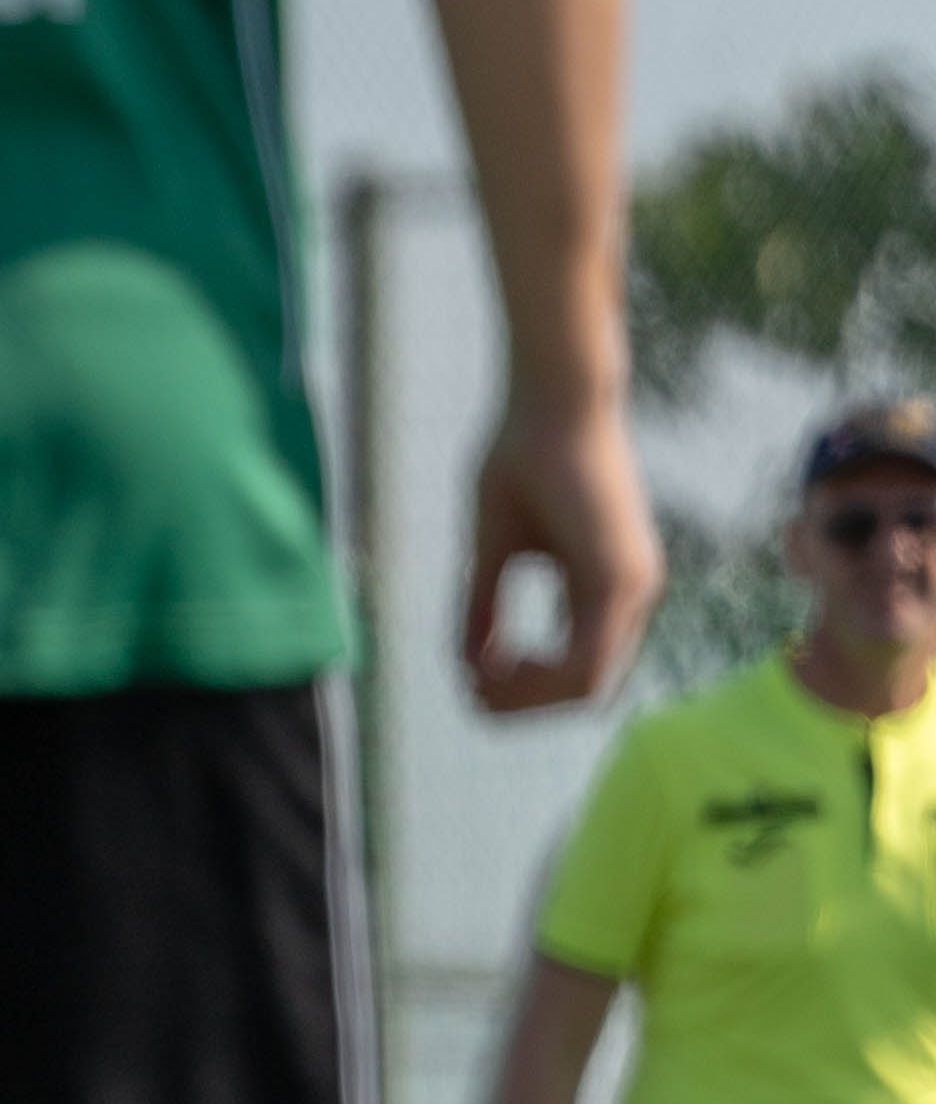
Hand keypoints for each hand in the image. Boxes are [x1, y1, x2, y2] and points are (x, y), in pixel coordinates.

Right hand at [459, 388, 660, 715]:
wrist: (552, 397)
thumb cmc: (522, 455)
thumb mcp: (495, 548)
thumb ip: (486, 606)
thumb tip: (468, 666)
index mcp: (608, 586)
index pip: (580, 671)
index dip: (526, 692)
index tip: (472, 679)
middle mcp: (631, 594)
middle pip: (587, 691)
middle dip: (524, 705)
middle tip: (471, 693)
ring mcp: (633, 588)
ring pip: (589, 687)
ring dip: (528, 698)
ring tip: (478, 682)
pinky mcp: (621, 579)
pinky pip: (588, 663)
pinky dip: (539, 679)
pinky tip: (497, 663)